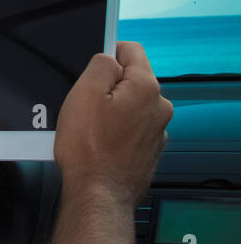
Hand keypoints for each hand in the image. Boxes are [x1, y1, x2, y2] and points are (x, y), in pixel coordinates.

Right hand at [55, 41, 172, 208]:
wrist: (98, 193)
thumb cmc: (88, 149)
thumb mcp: (84, 93)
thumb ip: (100, 65)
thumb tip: (108, 59)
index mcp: (146, 87)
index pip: (130, 49)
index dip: (107, 54)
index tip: (91, 71)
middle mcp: (159, 107)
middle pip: (131, 79)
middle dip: (108, 86)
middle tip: (85, 105)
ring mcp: (157, 130)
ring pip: (130, 105)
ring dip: (112, 110)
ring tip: (90, 128)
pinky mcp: (150, 149)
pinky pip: (131, 127)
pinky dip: (116, 130)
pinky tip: (99, 144)